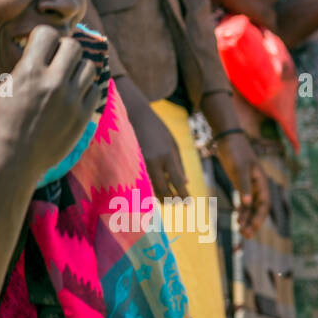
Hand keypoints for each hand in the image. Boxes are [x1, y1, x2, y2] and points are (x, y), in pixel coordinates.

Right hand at [0, 26, 102, 182]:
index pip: (48, 33)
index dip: (47, 38)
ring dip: (79, 69)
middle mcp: (54, 82)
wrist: (14, 158)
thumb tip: (44, 56)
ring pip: (89, 68)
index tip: (44, 47)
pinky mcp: (83, 117)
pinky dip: (87, 89)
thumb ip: (28, 69)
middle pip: (74, 47)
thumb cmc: (3, 122)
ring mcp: (72, 100)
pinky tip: (76, 95)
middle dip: (66, 50)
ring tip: (68, 79)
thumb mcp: (7, 87)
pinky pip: (95, 91)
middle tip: (59, 62)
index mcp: (30, 71)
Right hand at [122, 84, 189, 199]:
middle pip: (163, 189)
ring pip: (150, 188)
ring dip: (160, 197)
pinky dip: (149, 189)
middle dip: (172, 199)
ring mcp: (138, 163)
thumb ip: (179, 164)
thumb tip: (186, 183)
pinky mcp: (129, 163)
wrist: (133, 114)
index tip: (189, 203)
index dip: (184, 194)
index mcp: (166, 155)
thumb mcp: (173, 143)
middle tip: (179, 204)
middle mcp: (152, 161)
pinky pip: (140, 182)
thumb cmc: (157, 129)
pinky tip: (155, 191)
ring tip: (168, 200)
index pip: (177, 181)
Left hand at [217, 132, 270, 237]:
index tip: (252, 227)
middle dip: (253, 222)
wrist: (228, 139)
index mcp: (262, 183)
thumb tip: (247, 203)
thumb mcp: (240, 168)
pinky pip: (243, 202)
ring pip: (251, 207)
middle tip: (246, 235)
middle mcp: (258, 187)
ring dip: (246, 218)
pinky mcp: (241, 185)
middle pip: (258, 209)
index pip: (264, 204)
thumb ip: (244, 186)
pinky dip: (241, 211)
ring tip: (241, 230)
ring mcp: (250, 186)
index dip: (259, 217)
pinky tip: (237, 219)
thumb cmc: (236, 151)